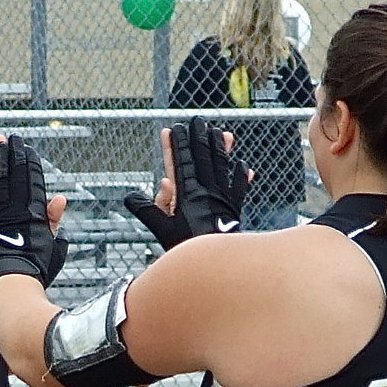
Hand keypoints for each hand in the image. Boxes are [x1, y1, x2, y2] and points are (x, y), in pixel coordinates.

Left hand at [0, 135, 67, 288]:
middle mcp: (14, 208)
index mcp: (34, 212)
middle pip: (13, 175)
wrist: (12, 281)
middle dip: (11, 154)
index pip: (32, 181)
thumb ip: (54, 220)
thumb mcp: (53, 244)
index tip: (27, 149)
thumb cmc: (35, 268)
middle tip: (9, 138)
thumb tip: (59, 198)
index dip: (30, 163)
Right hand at [124, 116, 249, 249]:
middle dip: (199, 139)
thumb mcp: (160, 229)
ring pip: (222, 167)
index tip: (175, 129)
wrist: (215, 265)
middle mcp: (207, 192)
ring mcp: (222, 199)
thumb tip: (143, 189)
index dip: (177, 145)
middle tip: (198, 121)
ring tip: (221, 133)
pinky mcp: (233, 210)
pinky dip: (240, 177)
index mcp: (188, 195)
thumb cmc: (185, 246)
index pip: (181, 163)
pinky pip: (238, 189)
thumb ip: (147, 209)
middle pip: (203, 159)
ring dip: (220, 149)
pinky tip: (243, 166)